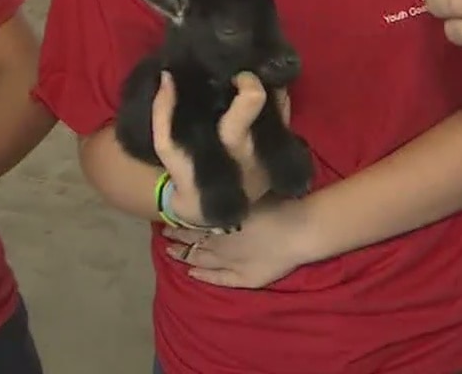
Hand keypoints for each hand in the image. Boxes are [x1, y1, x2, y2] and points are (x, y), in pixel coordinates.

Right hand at [150, 71, 290, 226]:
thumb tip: (168, 76)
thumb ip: (164, 111)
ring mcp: (274, 151)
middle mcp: (260, 147)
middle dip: (262, 82)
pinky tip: (262, 98)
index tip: (234, 75)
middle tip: (245, 76)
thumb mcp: (168, 145)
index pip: (252, 102)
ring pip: (283, 108)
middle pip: (274, 102)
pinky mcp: (282, 154)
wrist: (207, 209)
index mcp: (234, 143)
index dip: (248, 82)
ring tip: (254, 84)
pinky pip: (285, 119)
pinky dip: (276, 105)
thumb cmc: (186, 173)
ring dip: (272, 91)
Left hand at [161, 198, 313, 288]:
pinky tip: (192, 274)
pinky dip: (203, 277)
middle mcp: (219, 242)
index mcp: (220, 220)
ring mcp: (230, 263)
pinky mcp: (244, 278)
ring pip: (200, 260)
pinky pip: (218, 279)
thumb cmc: (276, 206)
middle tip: (164, 232)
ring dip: (184, 256)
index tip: (167, 214)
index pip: (191, 221)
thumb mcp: (247, 189)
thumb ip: (227, 191)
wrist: (297, 231)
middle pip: (192, 240)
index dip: (178, 219)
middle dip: (177, 236)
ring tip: (170, 252)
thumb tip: (207, 182)